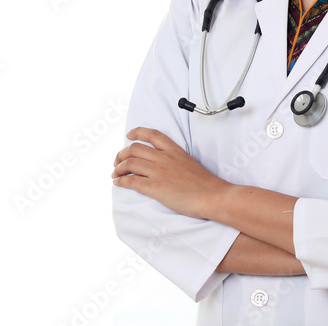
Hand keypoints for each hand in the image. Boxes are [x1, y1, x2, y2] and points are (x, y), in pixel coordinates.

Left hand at [112, 127, 228, 219]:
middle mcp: (165, 158)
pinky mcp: (155, 187)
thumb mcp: (190, 163)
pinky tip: (118, 183)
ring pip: (130, 162)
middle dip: (121, 154)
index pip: (152, 134)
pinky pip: (131, 180)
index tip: (129, 134)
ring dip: (118, 168)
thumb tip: (168, 166)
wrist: (212, 196)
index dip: (137, 132)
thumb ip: (177, 161)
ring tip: (115, 173)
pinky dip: (121, 180)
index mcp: (174, 151)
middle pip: (135, 148)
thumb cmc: (206, 184)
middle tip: (117, 161)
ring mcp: (159, 172)